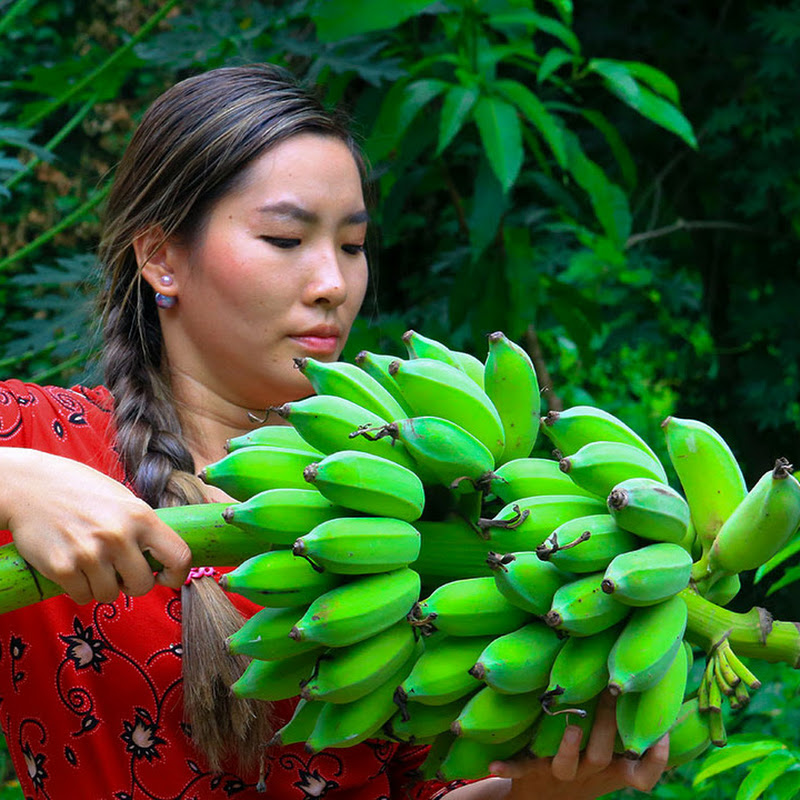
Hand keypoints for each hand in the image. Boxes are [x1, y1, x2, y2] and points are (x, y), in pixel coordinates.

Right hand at [1, 449, 191, 603]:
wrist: (30, 486)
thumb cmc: (81, 491)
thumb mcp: (124, 499)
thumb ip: (144, 527)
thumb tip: (164, 557)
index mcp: (141, 516)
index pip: (179, 556)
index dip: (177, 575)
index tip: (166, 578)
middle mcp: (119, 535)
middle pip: (142, 585)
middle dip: (132, 584)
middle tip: (119, 571)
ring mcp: (90, 553)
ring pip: (110, 595)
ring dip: (103, 587)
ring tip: (92, 563)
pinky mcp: (62, 568)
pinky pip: (82, 597)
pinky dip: (79, 589)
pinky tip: (73, 566)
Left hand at [489, 691, 668, 799]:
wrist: (542, 798)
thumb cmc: (583, 761)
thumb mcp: (610, 753)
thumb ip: (625, 717)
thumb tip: (652, 668)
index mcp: (611, 768)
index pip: (642, 774)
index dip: (656, 759)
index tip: (662, 732)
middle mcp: (587, 772)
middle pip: (601, 754)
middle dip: (607, 724)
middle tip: (611, 691)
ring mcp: (559, 773)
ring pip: (566, 764)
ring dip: (568, 746)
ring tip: (571, 726)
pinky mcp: (530, 773)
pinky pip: (519, 769)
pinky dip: (508, 766)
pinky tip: (493, 763)